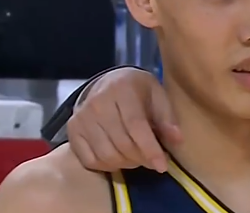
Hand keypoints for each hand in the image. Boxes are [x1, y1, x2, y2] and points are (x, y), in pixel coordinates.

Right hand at [66, 67, 181, 172]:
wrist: (106, 83)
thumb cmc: (137, 90)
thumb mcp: (157, 94)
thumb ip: (167, 117)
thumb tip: (177, 140)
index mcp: (122, 90)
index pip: (135, 125)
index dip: (150, 148)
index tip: (162, 166)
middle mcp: (97, 103)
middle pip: (121, 143)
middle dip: (141, 158)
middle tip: (153, 160)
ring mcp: (81, 118)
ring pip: (106, 155)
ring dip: (127, 164)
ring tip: (138, 157)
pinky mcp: (72, 130)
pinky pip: (90, 161)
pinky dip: (108, 166)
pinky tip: (119, 158)